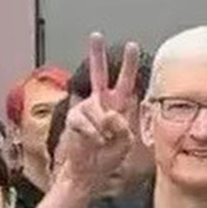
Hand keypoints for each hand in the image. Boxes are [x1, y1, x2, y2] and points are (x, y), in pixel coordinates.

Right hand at [61, 34, 139, 189]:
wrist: (88, 172)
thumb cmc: (107, 157)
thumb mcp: (125, 143)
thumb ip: (122, 126)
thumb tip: (109, 114)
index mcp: (118, 106)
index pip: (125, 82)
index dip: (129, 65)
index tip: (132, 45)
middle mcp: (101, 102)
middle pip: (99, 74)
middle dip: (97, 54)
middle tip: (96, 35)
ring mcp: (86, 108)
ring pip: (98, 111)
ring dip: (103, 130)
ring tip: (101, 141)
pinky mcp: (74, 117)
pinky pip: (86, 122)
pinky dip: (92, 135)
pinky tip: (92, 141)